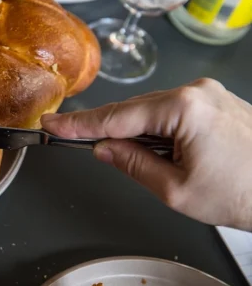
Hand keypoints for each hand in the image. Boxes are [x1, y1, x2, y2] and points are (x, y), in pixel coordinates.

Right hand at [41, 78, 251, 231]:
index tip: (53, 124)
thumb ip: (133, 164)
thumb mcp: (175, 190)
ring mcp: (209, 94)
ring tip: (135, 160)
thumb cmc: (243, 194)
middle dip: (107, 128)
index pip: (117, 116)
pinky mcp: (217, 101)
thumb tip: (105, 148)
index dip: (79, 124)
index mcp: (184, 108)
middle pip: (133, 109)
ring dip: (135, 132)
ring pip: (152, 109)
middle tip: (72, 140)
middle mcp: (196, 92)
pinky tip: (158, 150)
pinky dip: (156, 128)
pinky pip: (172, 110)